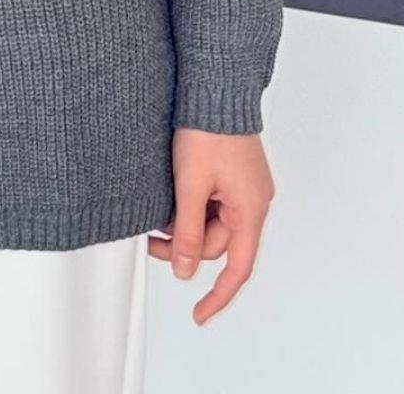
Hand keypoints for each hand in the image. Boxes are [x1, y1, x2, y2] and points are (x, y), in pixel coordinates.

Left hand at [147, 128, 275, 324]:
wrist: (216, 87)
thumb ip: (189, 233)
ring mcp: (245, 187)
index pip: (237, 269)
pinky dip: (193, 206)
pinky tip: (173, 197)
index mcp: (251, 210)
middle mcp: (254, 202)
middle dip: (185, 245)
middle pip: (218, 243)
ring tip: (158, 212)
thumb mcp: (191, 186)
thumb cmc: (207, 131)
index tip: (198, 316)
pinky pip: (214, 203)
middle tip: (149, 238)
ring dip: (186, 224)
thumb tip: (187, 273)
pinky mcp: (234, 174)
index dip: (218, 297)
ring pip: (213, 222)